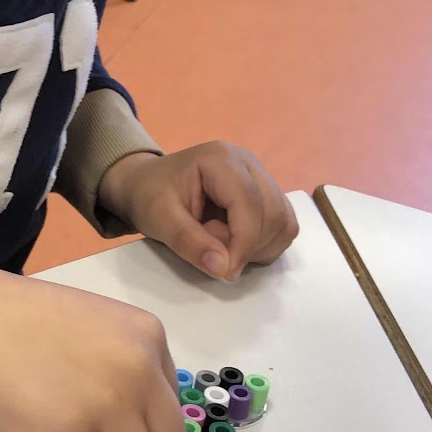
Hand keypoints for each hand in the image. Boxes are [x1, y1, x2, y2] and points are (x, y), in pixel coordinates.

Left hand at [99, 142, 298, 281]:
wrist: (147, 184)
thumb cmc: (149, 196)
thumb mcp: (158, 218)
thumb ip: (189, 242)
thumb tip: (223, 268)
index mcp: (221, 159)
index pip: (250, 202)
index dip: (243, 243)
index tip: (225, 272)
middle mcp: (249, 163)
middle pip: (274, 213)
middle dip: (250, 246)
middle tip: (214, 254)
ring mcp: (261, 177)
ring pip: (283, 222)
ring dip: (260, 247)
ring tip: (223, 246)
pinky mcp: (266, 195)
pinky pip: (282, 226)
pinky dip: (264, 245)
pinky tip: (236, 245)